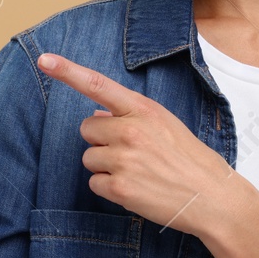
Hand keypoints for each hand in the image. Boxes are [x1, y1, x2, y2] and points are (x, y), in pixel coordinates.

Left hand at [36, 51, 238, 236]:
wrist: (213, 197)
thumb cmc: (190, 160)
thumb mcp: (165, 125)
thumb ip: (130, 116)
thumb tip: (97, 115)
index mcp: (143, 109)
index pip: (98, 85)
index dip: (68, 71)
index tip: (45, 59)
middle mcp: (130, 130)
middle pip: (87, 129)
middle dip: (102, 141)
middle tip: (132, 153)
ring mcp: (123, 159)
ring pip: (89, 158)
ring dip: (106, 166)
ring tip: (138, 172)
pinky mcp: (119, 186)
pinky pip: (94, 182)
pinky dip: (110, 188)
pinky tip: (136, 189)